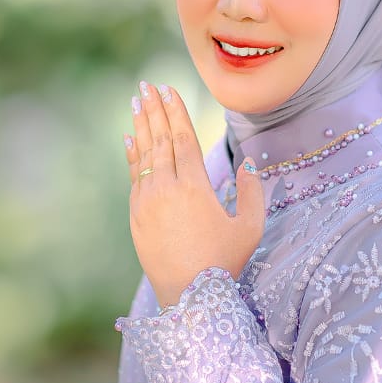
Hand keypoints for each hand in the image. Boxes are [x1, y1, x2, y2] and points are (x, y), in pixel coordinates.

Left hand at [123, 80, 264, 305]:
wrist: (189, 297)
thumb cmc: (225, 262)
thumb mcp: (250, 227)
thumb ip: (251, 191)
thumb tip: (246, 163)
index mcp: (195, 187)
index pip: (183, 138)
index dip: (176, 111)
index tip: (170, 89)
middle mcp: (166, 189)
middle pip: (160, 139)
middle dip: (155, 109)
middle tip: (148, 84)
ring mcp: (147, 202)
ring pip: (143, 154)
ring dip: (141, 125)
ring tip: (138, 101)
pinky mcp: (136, 216)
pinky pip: (133, 176)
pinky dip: (132, 154)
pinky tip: (130, 138)